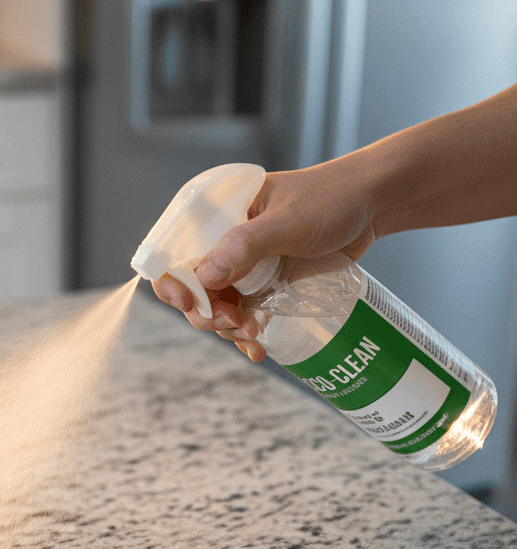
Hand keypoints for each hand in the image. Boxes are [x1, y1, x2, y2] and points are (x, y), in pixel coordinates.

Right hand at [152, 160, 378, 361]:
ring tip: (253, 335)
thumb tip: (203, 277)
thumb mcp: (287, 221)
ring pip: (217, 309)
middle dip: (207, 313)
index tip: (190, 303)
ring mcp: (244, 268)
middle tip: (233, 322)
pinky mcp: (265, 287)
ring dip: (228, 329)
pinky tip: (258, 350)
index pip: (177, 254)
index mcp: (217, 216)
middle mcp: (224, 244)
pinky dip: (246, 336)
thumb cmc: (331, 198)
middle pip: (194, 289)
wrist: (375, 204)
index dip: (173, 283)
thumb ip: (245, 246)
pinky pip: (244, 317)